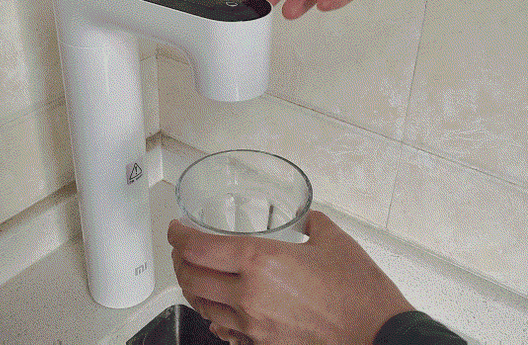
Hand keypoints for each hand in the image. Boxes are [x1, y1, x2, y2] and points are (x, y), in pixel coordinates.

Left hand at [168, 211, 414, 344]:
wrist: (377, 334)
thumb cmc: (357, 290)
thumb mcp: (332, 239)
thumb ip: (310, 222)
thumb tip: (304, 219)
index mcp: (260, 261)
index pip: (199, 247)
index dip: (178, 235)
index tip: (175, 228)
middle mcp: (248, 294)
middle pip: (190, 278)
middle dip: (179, 260)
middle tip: (181, 248)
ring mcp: (252, 324)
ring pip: (202, 306)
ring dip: (191, 287)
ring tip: (194, 274)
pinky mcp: (262, 343)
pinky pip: (223, 330)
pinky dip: (212, 315)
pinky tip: (217, 309)